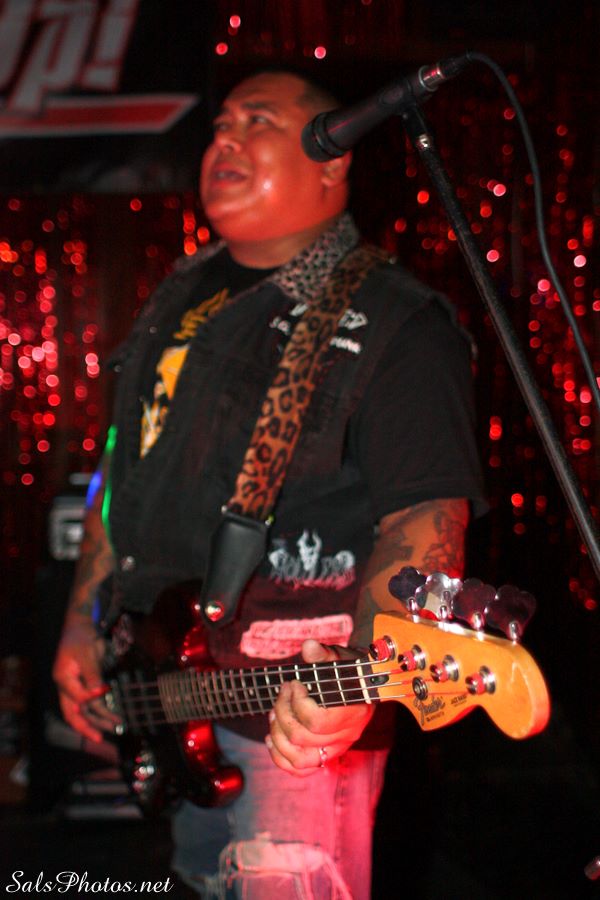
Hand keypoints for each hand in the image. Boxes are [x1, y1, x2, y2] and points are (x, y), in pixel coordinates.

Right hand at [52, 620, 120, 742]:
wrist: (80, 628)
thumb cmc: (80, 638)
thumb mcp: (86, 653)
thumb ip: (91, 673)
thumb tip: (97, 692)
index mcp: (63, 679)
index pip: (75, 697)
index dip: (89, 698)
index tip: (102, 693)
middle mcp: (68, 687)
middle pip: (73, 713)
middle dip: (87, 726)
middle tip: (100, 738)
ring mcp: (76, 688)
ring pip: (85, 710)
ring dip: (99, 719)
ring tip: (115, 726)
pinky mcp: (86, 686)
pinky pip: (92, 703)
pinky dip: (102, 710)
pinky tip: (113, 717)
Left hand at [266, 639, 374, 775]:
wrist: (361, 686)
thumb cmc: (348, 671)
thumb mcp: (339, 658)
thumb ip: (323, 654)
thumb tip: (309, 646)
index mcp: (353, 712)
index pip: (317, 721)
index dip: (297, 703)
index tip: (294, 684)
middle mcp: (346, 735)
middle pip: (302, 737)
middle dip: (283, 712)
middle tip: (282, 692)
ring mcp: (336, 749)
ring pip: (299, 758)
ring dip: (278, 736)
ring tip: (273, 714)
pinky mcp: (326, 755)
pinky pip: (301, 770)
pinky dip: (281, 758)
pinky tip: (271, 739)